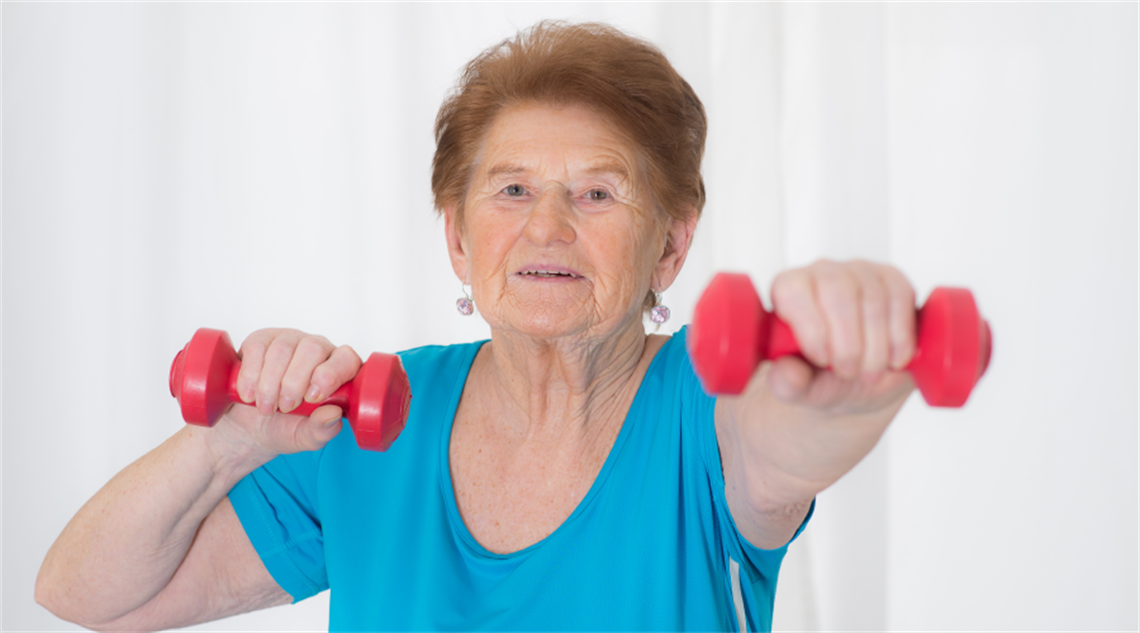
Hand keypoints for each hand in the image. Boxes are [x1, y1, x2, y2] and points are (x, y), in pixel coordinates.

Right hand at [209, 329, 362, 459]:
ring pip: (283, 349)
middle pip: (312, 349)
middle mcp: (317, 349)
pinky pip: (257, 348)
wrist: (251, 427)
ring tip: (266, 407)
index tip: (312, 398)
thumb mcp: (307, 437)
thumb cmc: (287, 427)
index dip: (330, 375)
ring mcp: (289, 341)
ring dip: (270, 383)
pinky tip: (249, 395)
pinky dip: (251, 375)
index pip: (346, 359)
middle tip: (285, 407)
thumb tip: (334, 413)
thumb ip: (323, 429)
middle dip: (295, 382)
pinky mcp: (261, 341)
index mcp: (338, 369)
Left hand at [765, 259, 916, 413]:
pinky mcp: (892, 279)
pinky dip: (900, 337)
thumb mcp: (801, 389)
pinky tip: (893, 360)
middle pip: (837, 293)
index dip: (810, 327)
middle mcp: (821, 273)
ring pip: (872, 299)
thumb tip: (788, 372)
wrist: (861, 380)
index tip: (822, 360)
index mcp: (786, 291)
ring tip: (869, 373)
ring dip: (875, 347)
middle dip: (847, 343)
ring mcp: (859, 272)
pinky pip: (900, 299)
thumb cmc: (823, 376)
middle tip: (848, 373)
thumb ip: (787, 383)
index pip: (792, 290)